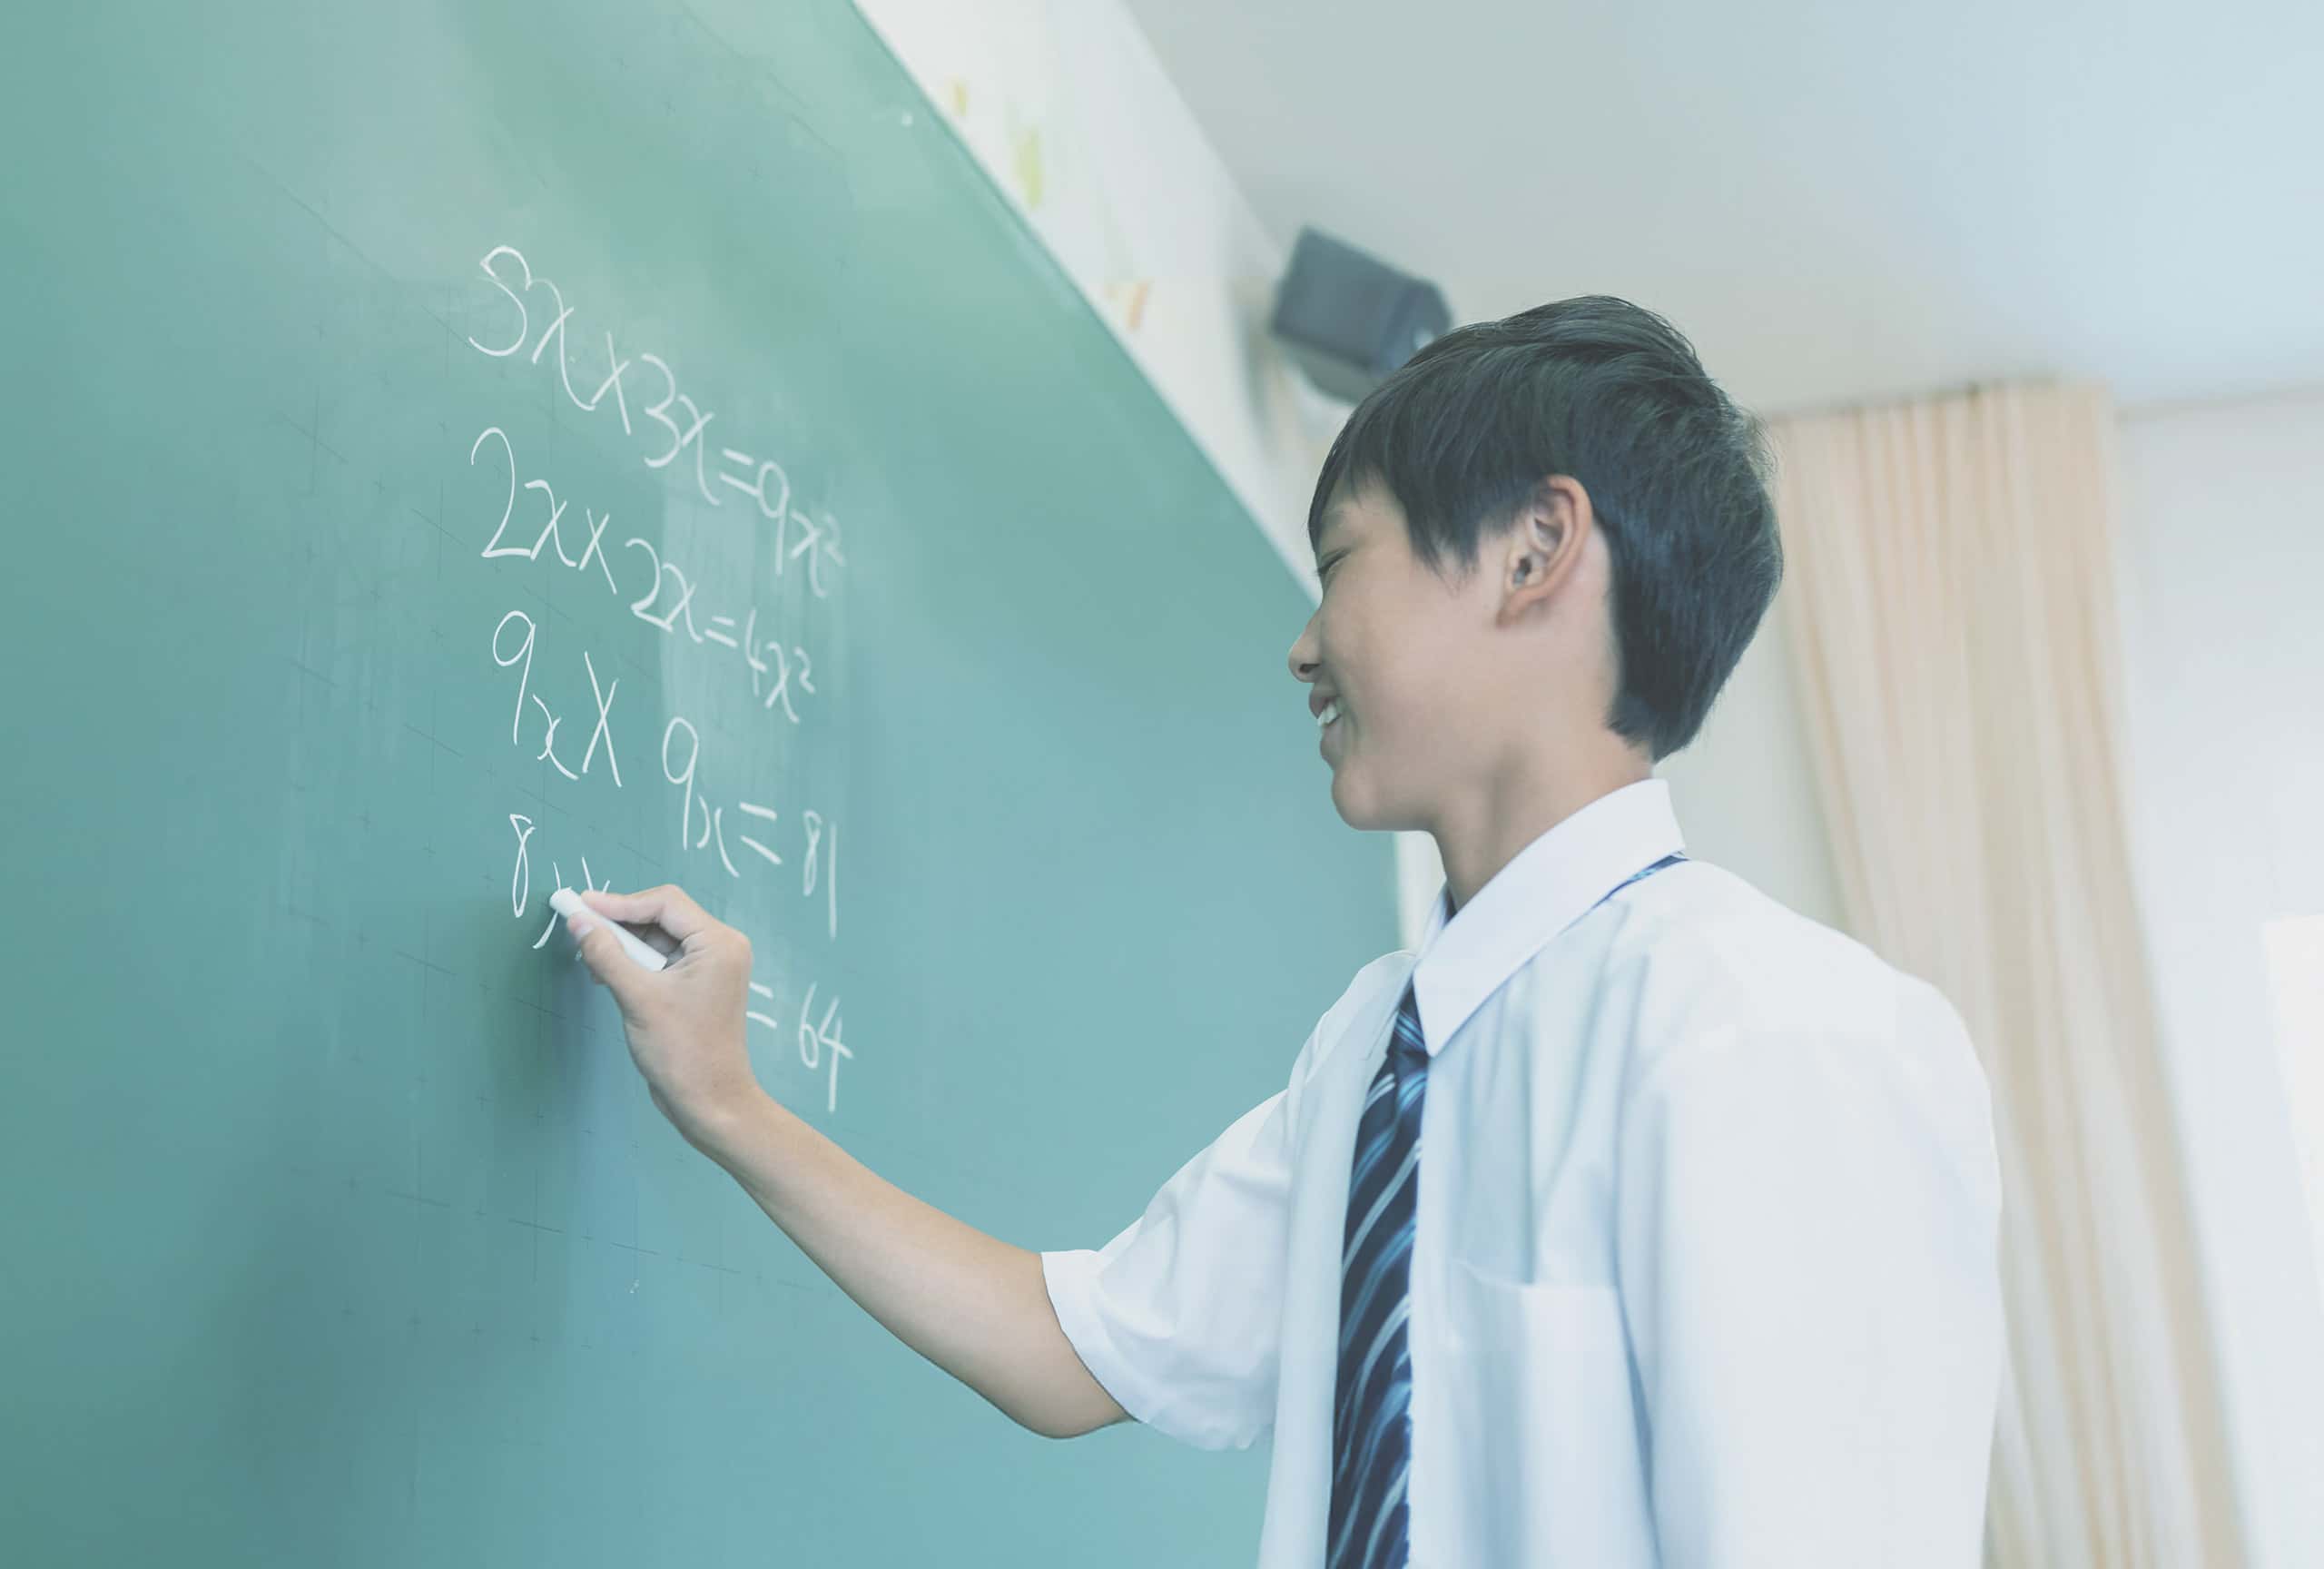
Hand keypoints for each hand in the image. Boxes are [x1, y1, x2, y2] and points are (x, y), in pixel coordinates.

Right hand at [566, 884, 763, 1146]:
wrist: (709, 1102)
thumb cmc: (681, 1051)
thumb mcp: (638, 998)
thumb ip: (606, 954)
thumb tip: (578, 920)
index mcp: (718, 942)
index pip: (665, 903)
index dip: (619, 902)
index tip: (579, 905)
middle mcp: (719, 947)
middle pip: (662, 917)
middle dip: (619, 925)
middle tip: (579, 931)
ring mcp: (709, 967)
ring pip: (658, 939)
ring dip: (623, 946)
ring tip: (590, 961)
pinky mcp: (696, 986)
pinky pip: (661, 960)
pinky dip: (633, 964)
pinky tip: (605, 975)